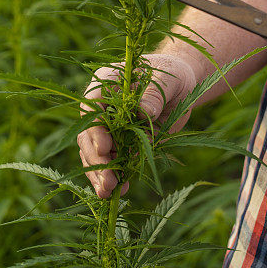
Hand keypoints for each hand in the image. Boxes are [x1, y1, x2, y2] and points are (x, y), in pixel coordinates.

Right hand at [77, 54, 196, 197]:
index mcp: (106, 83)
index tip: (105, 146)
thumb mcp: (167, 79)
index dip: (95, 127)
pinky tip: (118, 191)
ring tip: (109, 192)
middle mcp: (101, 107)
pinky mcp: (120, 144)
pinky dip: (112, 177)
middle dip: (97, 158)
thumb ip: (154, 93)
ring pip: (93, 153)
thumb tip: (144, 111)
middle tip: (109, 179)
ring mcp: (108, 128)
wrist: (178, 87)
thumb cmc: (171, 75)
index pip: (92, 104)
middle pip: (88, 134)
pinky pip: (110, 162)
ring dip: (99, 174)